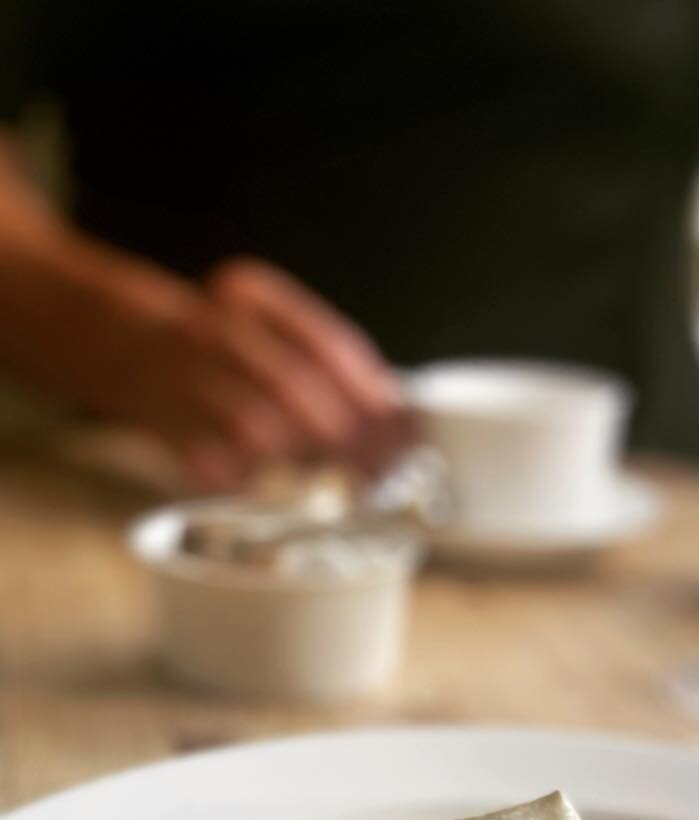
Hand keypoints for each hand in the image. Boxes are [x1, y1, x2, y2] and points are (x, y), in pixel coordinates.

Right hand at [92, 257, 412, 488]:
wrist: (130, 345)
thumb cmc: (227, 348)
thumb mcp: (273, 329)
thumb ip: (332, 365)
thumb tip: (402, 423)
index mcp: (251, 294)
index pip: (328, 345)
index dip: (374, 397)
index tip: (406, 434)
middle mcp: (212, 328)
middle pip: (297, 390)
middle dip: (350, 439)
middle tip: (383, 472)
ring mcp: (181, 375)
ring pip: (258, 432)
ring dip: (307, 463)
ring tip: (338, 479)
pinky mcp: (162, 425)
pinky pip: (218, 466)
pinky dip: (253, 481)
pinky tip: (274, 484)